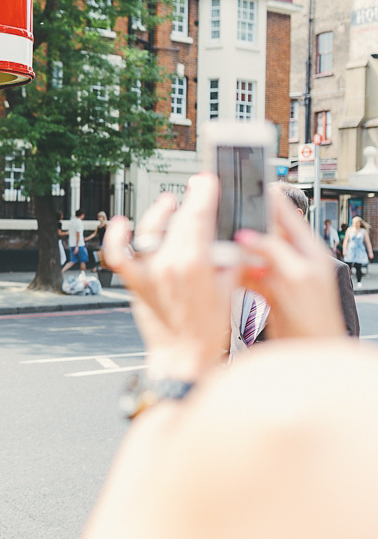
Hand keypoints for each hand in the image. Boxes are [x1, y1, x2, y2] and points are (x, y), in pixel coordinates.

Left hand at [103, 174, 237, 379]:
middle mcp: (168, 264)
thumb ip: (231, 261)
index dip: (204, 194)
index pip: (199, 217)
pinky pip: (118, 255)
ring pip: (150, 231)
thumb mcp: (231, 291)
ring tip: (169, 202)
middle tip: (197, 187)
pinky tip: (121, 223)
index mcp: (195, 264)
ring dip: (160, 212)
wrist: (182, 357)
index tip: (207, 181)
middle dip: (190, 199)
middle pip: (178, 220)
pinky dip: (116, 237)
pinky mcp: (135, 283)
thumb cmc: (209, 332)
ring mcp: (148, 273)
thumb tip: (233, 239)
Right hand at [237, 189, 344, 339]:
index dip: (272, 200)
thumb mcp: (296, 277)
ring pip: (253, 255)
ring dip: (238, 253)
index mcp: (309, 251)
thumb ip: (273, 251)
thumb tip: (248, 235)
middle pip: (266, 235)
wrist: (312, 354)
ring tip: (222, 247)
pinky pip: (246, 275)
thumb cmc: (316, 319)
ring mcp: (279, 277)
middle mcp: (294, 261)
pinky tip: (227, 273)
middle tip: (227, 218)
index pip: (288, 217)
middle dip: (247, 228)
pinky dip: (236, 273)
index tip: (256, 184)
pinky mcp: (267, 292)